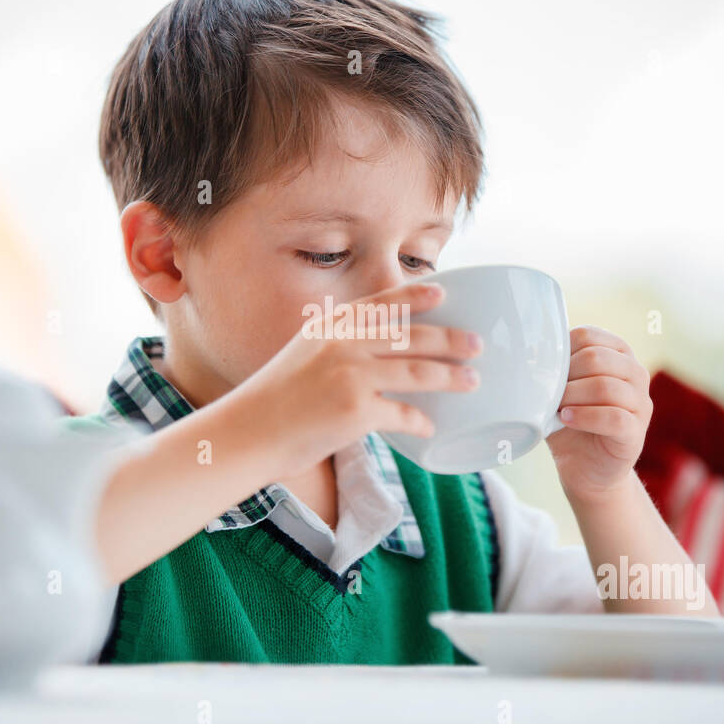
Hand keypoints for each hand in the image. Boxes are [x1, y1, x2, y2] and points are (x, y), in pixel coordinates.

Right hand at [231, 281, 482, 471]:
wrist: (247, 433)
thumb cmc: (273, 401)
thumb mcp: (302, 357)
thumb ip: (335, 350)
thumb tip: (373, 356)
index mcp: (330, 329)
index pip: (380, 304)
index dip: (414, 295)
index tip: (442, 290)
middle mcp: (344, 346)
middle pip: (411, 337)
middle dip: (450, 339)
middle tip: (476, 344)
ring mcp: (352, 377)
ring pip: (418, 372)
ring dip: (451, 377)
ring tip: (471, 381)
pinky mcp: (357, 412)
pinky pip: (403, 415)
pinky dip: (420, 422)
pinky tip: (429, 428)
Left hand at [545, 325, 652, 504]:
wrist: (585, 468)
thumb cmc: (571, 422)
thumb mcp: (559, 391)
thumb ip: (553, 370)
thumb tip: (526, 354)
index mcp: (617, 355)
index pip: (588, 336)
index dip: (561, 352)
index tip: (545, 371)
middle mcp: (635, 374)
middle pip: (597, 358)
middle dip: (565, 376)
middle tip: (550, 394)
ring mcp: (640, 403)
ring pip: (606, 387)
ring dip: (572, 397)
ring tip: (556, 408)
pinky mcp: (636, 432)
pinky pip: (614, 417)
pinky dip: (584, 417)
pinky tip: (566, 419)